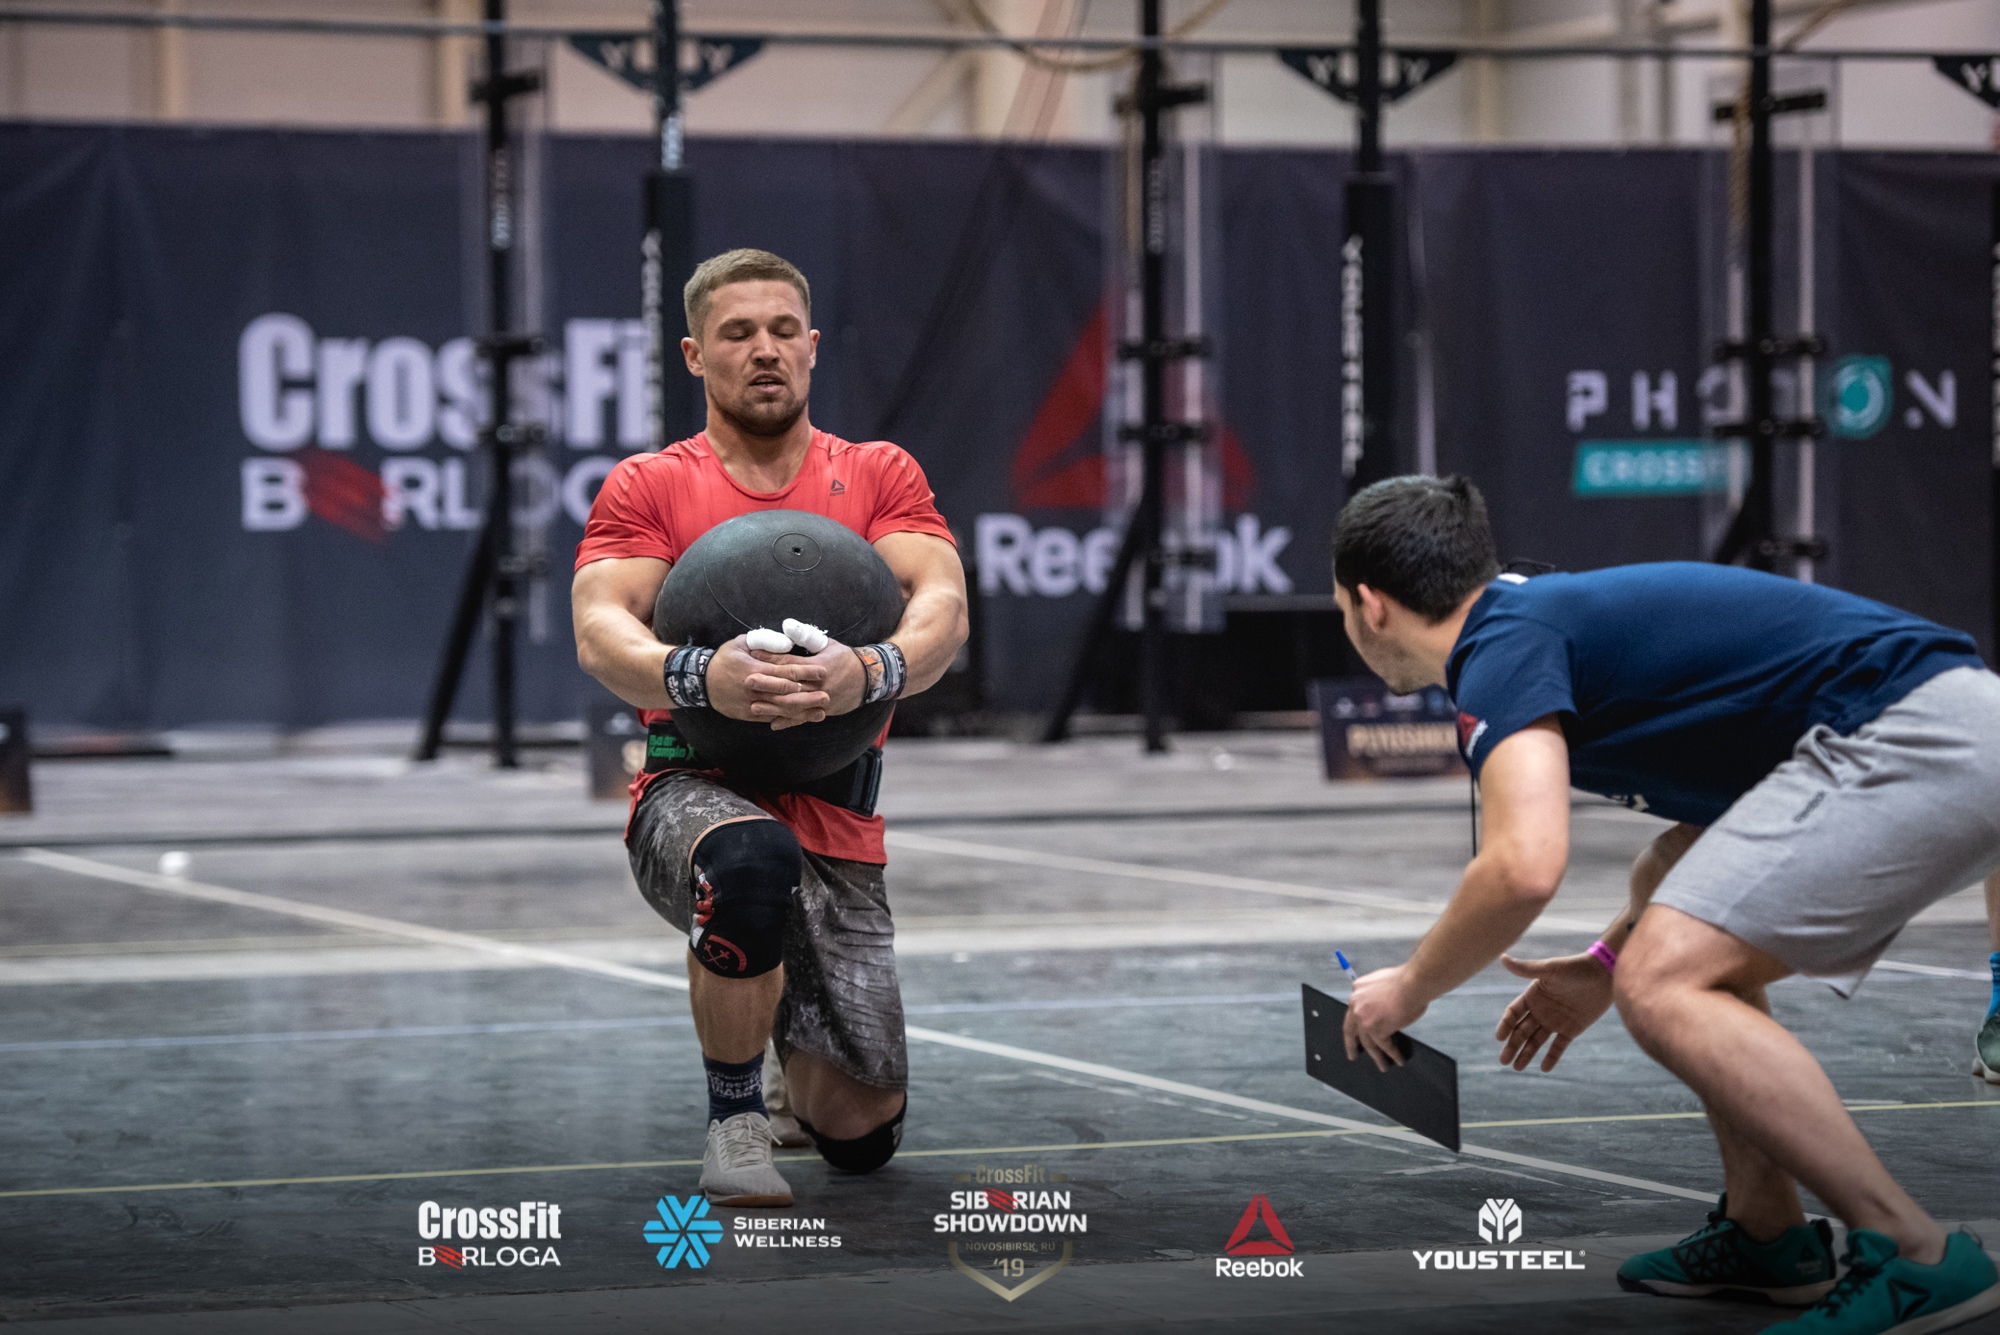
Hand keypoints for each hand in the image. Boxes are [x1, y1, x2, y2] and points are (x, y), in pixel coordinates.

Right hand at [705, 636, 830, 728]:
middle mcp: (754, 688)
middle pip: (786, 694)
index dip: (805, 672)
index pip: (785, 671)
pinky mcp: (749, 715)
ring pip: (781, 709)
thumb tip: (787, 644)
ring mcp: (751, 704)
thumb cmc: (725, 659)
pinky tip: (803, 719)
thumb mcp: (740, 643)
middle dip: (808, 695)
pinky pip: (772, 718)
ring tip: (822, 712)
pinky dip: (788, 720)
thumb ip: (764, 641)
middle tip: (828, 694)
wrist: (701, 683)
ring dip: (802, 711)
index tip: (823, 671)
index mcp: (754, 668)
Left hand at [751, 641, 866, 728]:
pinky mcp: (823, 710)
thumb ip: (806, 636)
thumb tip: (787, 625)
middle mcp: (819, 684)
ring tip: (754, 705)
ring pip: (794, 705)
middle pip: (789, 685)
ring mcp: (821, 700)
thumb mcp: (828, 644)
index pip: (791, 662)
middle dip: (767, 684)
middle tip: (747, 681)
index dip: (771, 658)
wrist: (868, 679)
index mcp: (818, 666)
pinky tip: (772, 723)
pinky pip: (803, 718)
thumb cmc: (845, 658)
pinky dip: (788, 721)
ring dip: (773, 706)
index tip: (753, 654)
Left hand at [1343, 966, 1428, 1072]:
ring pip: (1367, 1042)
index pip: (1353, 1010)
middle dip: (1352, 1044)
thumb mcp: (1380, 982)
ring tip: (1382, 1065)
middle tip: (1353, 1054)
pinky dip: (1392, 1054)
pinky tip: (1397, 1060)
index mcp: (1357, 990)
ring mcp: (1364, 1019)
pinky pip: (1384, 1046)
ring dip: (1376, 1055)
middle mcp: (1356, 1005)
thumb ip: (1374, 995)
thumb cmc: (1404, 980)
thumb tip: (1379, 1007)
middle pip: (1351, 1029)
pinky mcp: (1376, 1030)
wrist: (1412, 983)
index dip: (1355, 1023)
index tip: (1355, 1031)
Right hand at [1493, 952, 1613, 1071]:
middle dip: (1512, 1046)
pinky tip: (1544, 1068)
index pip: (1513, 1014)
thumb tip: (1502, 958)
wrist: (1604, 974)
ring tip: (1517, 1067)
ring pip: (1536, 1041)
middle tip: (1503, 1061)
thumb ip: (1526, 969)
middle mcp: (1541, 1010)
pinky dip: (1551, 1057)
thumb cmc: (1575, 967)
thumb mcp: (1550, 969)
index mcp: (1533, 996)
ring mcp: (1555, 1021)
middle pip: (1521, 1031)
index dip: (1505, 1025)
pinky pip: (1558, 1046)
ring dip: (1526, 1054)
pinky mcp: (1571, 1030)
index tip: (1500, 1038)